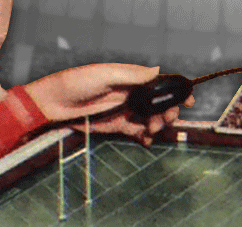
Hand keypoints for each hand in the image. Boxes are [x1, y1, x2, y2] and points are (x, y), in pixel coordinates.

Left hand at [25, 63, 195, 145]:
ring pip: (152, 119)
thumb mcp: (105, 75)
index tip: (189, 102)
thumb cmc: (75, 83)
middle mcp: (133, 94)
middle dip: (169, 113)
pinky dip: (146, 137)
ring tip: (151, 130)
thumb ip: (132, 76)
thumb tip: (158, 71)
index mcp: (132, 78)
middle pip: (161, 104)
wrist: (52, 104)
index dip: (177, 93)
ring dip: (158, 126)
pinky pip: (139, 132)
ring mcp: (127, 110)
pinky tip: (146, 140)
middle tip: (165, 121)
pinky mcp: (118, 126)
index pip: (161, 84)